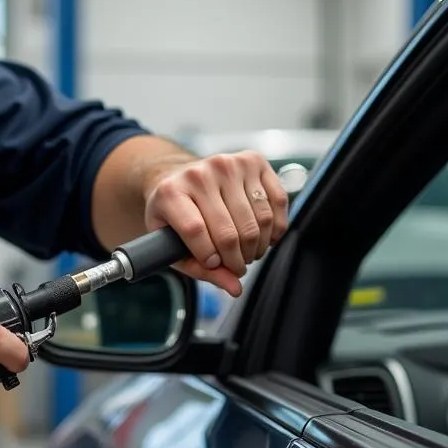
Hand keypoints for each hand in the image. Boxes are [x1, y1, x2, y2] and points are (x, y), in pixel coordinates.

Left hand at [143, 151, 288, 296]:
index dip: (209, 257)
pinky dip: (276, 227)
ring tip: (248, 252)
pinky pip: (278, 201)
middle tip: (236, 265)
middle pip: (230, 231)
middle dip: (237, 260)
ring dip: (258, 247)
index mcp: (170, 193)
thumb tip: (235, 287)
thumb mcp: (175, 246)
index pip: (196, 231)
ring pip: (258, 220)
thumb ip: (202, 270)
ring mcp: (229, 164)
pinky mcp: (253, 161)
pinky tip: (265, 236)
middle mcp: (199, 173)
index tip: (214, 264)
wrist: (181, 179)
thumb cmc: (176, 216)